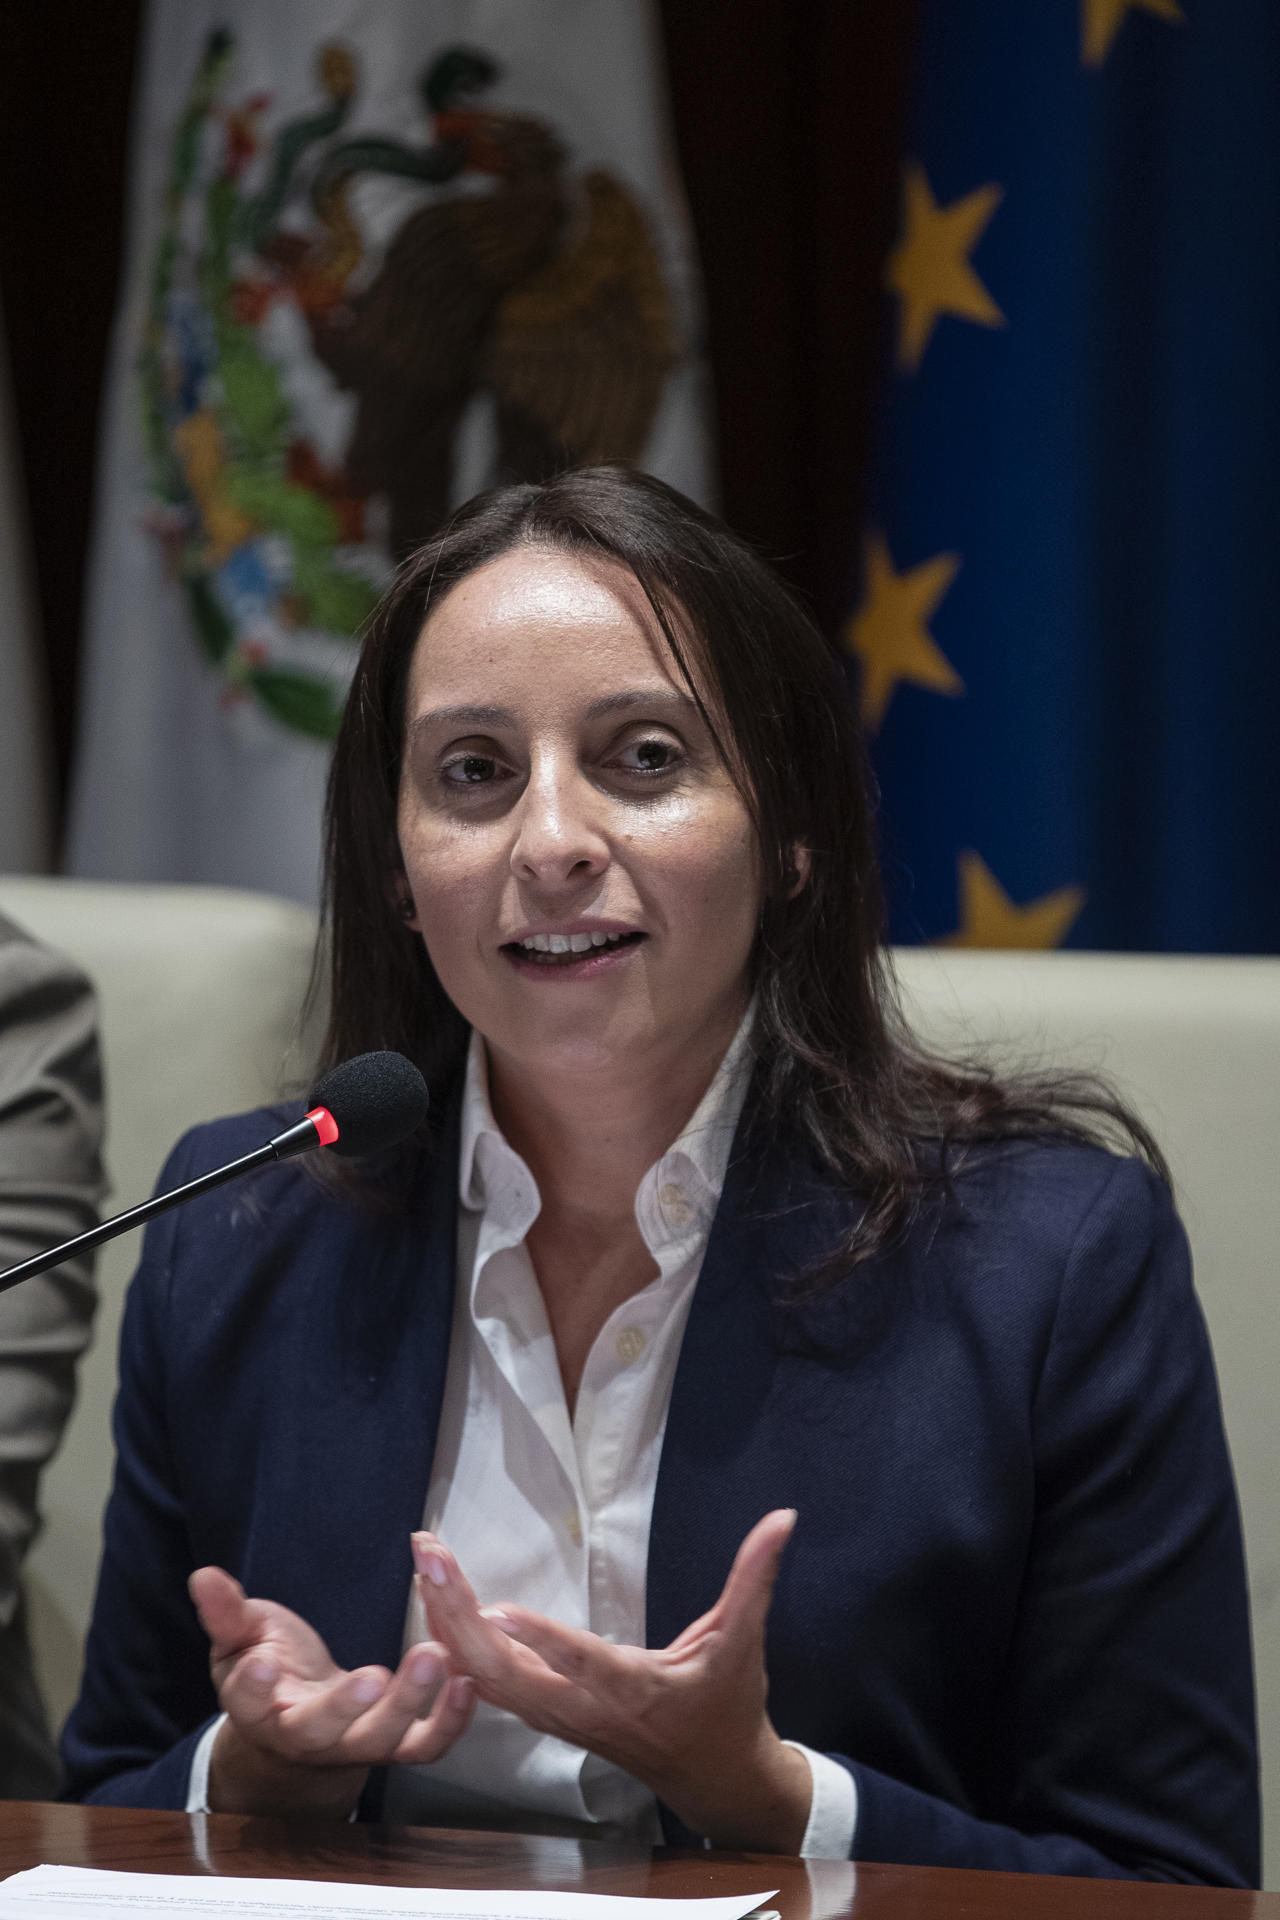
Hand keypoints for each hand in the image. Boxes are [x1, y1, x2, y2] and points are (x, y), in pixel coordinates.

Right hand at [189, 1566, 475, 1817]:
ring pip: (381, 1739)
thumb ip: (226, 1611)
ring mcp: (354, 1744)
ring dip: (410, 1703)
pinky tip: (468, 1683)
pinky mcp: (395, 1744)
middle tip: (374, 1675)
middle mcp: (306, 1735)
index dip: (252, 1687)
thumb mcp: (242, 1637)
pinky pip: (425, 1746)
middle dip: (346, 1706)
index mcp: (260, 1709)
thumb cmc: (272, 1669)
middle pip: (322, 1731)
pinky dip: (450, 1722)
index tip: (262, 1665)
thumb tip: (203, 1577)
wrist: (300, 1721)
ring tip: (433, 1657)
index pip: (248, 1703)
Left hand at [411, 1509, 809, 1851]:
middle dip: (460, 1614)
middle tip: (429, 1555)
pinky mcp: (546, 1715)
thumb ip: (755, 1577)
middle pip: (507, 1673)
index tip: (497, 1609)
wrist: (713, 1777)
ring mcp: (559, 1717)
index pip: (582, 1663)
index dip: (541, 1639)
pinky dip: (457, 1647)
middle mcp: (584, 1709)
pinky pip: (488, 1686)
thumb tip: (783, 1518)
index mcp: (634, 1690)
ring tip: (424, 1564)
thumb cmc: (727, 1706)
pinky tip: (435, 1608)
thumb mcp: (743, 1642)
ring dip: (449, 1624)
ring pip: (487, 1680)